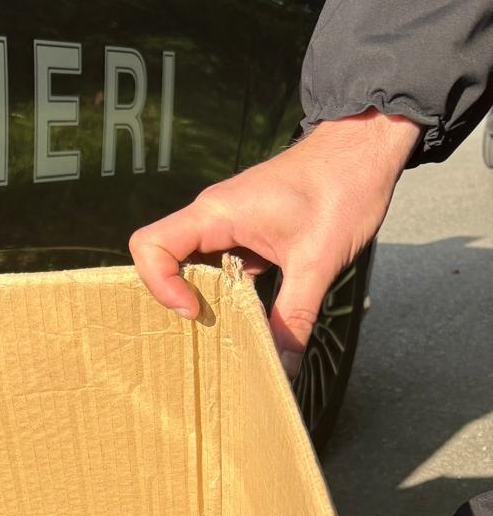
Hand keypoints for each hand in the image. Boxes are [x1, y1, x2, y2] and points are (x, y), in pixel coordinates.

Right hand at [129, 111, 419, 374]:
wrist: (365, 148)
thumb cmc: (342, 188)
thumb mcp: (318, 262)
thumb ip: (294, 317)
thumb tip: (283, 367)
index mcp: (216, 214)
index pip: (150, 247)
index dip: (160, 285)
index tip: (194, 310)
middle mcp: (213, 217)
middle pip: (165, 261)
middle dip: (177, 299)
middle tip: (207, 330)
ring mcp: (228, 223)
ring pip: (193, 266)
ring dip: (204, 298)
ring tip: (226, 330)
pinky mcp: (246, 231)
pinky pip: (220, 266)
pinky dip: (227, 292)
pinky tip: (249, 316)